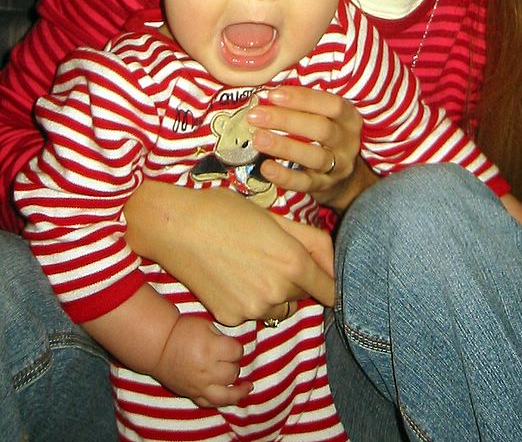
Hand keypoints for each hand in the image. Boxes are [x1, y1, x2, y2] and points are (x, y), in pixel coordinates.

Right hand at [124, 180, 334, 324]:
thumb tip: (334, 265)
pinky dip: (247, 301)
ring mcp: (252, 310)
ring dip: (274, 293)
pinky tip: (230, 277)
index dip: (328, 282)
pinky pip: (252, 314)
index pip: (330, 290)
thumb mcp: (275, 218)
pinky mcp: (230, 319)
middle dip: (295, 280)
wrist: (176, 227)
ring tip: (249, 265)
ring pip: (279, 307)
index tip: (321, 276)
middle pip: (303, 296)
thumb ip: (312, 242)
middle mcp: (276, 292)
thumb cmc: (226, 212)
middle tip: (270, 255)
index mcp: (292, 263)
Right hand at [153, 315, 249, 407]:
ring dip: (237, 389)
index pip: (237, 352)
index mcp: (211, 349)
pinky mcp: (193, 394)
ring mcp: (200, 386)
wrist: (159, 346)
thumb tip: (234, 349)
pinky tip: (233, 398)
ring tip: (247, 387)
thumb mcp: (206, 324)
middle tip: (228, 358)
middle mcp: (207, 370)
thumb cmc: (182, 330)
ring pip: (226, 394)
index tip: (232, 346)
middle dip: (234, 364)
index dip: (237, 348)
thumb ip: (222, 337)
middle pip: (233, 372)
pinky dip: (223, 402)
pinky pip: (211, 404)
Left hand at [247, 85, 370, 207]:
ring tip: (258, 139)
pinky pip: (304, 183)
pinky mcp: (324, 187)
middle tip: (256, 116)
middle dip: (286, 120)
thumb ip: (302, 105)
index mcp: (349, 118)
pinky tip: (266, 167)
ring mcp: (338, 167)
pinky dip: (284, 176)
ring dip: (284, 147)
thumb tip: (268, 95)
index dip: (303, 98)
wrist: (344, 179)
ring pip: (314, 156)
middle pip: (321, 129)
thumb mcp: (324, 117)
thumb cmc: (325, 137)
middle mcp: (347, 142)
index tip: (273, 95)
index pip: (331, 105)